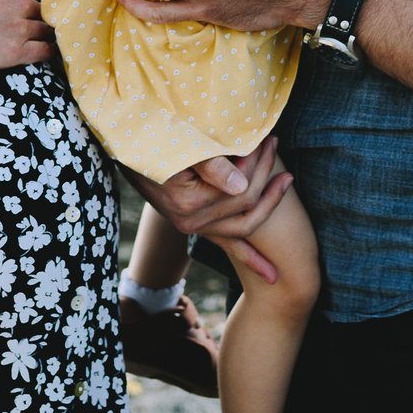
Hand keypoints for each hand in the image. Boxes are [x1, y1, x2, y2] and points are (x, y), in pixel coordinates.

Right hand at [0, 0, 53, 72]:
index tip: (12, 9)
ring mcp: (18, 26)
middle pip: (36, 7)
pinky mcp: (14, 52)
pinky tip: (50, 51)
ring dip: (43, 32)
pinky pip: (44, 51)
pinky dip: (49, 51)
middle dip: (31, 15)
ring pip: (44, 28)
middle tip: (23, 25)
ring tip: (43, 39)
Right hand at [124, 139, 293, 283]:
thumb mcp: (177, 145)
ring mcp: (193, 227)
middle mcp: (190, 222)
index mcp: (188, 203)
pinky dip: (250, 257)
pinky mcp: (195, 225)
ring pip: (242, 229)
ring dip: (268, 206)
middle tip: (276, 147)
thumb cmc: (152, 137)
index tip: (266, 138)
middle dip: (267, 179)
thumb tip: (241, 185)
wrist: (126, 146)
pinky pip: (227, 245)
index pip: (241, 191)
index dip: (258, 165)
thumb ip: (209, 164)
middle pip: (245, 209)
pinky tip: (271, 274)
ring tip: (286, 179)